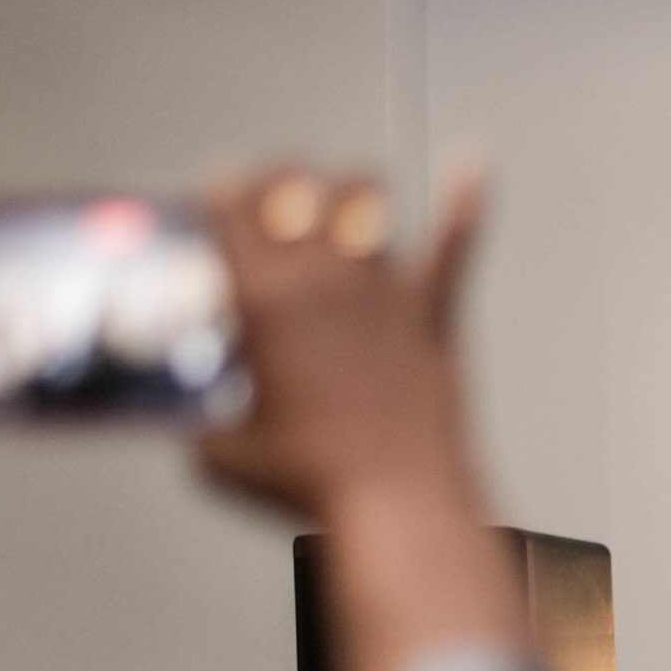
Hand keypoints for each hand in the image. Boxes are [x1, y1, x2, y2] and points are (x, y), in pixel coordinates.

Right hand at [197, 165, 487, 525]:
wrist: (398, 506)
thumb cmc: (315, 485)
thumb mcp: (222, 454)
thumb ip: (202, 421)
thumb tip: (198, 422)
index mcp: (264, 302)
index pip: (232, 207)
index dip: (223, 186)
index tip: (219, 184)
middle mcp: (323, 281)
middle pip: (294, 184)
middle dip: (277, 175)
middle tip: (273, 185)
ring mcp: (383, 292)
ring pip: (365, 197)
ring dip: (349, 187)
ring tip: (343, 194)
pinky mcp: (432, 316)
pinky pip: (454, 244)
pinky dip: (462, 201)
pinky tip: (472, 164)